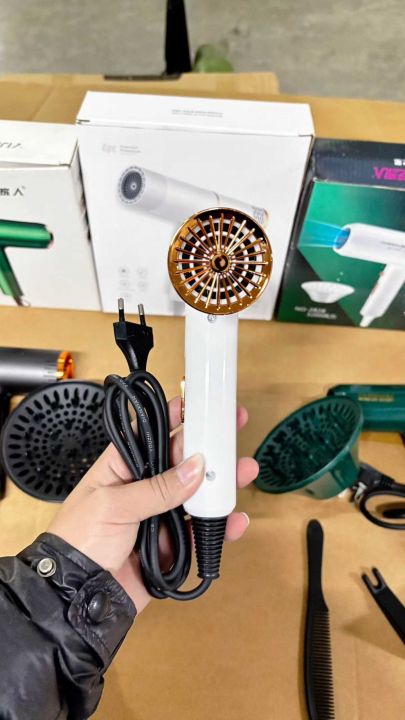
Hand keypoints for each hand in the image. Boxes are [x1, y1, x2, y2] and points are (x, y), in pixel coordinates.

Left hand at [48, 397, 257, 611]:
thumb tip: (196, 468)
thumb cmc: (80, 540)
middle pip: (183, 462)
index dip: (177, 417)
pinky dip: (221, 525)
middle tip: (235, 431)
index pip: (152, 434)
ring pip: (198, 494)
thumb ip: (156, 489)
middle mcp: (144, 488)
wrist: (78, 595)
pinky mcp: (172, 544)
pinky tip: (236, 520)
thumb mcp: (113, 506)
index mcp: (121, 468)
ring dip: (222, 484)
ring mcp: (160, 515)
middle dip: (210, 448)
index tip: (203, 404)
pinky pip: (201, 531)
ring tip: (245, 471)